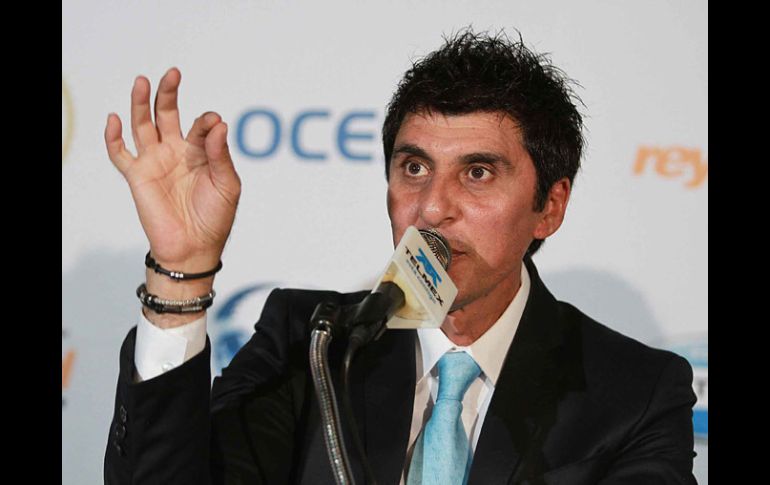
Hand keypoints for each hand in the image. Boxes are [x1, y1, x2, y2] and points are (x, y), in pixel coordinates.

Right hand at [104, 67, 240, 269]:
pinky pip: (120, 153)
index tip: (213, 122)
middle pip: (167, 115)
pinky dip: (113, 136)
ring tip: (144, 81)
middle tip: (173, 73)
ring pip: (142, 125)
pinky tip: (114, 119)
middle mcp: (176, 152)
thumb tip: (217, 124)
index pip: (201, 127)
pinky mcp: (137, 176)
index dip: (206, 122)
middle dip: (169, 94)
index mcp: (201, 153)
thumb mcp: (227, 184)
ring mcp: (155, 162)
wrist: (194, 248)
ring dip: (142, 103)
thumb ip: (220, 154)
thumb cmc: (215, 218)